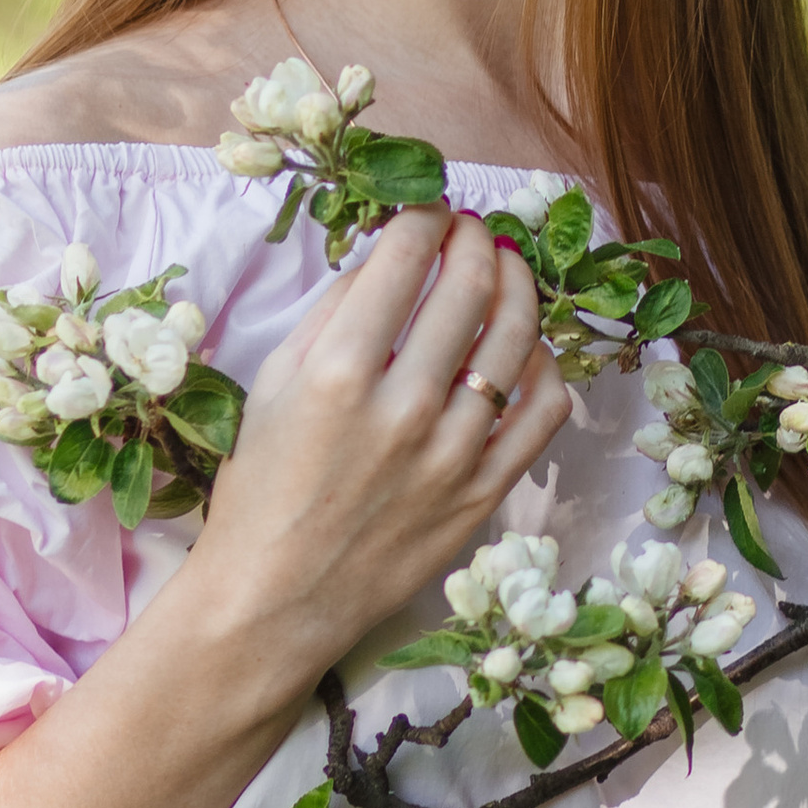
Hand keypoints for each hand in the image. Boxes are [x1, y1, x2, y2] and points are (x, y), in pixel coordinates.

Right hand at [183, 208, 570, 695]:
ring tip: (507, 271)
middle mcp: (402, 407)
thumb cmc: (262, 488)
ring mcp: (452, 454)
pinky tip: (528, 350)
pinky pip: (543, 415)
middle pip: (469, 287)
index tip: (427, 209)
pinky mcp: (482, 494)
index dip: (423, 216)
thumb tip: (387, 257)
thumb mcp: (272, 385)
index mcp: (338, 372)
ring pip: (516, 341)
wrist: (274, 598)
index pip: (406, 257)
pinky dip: (545, 368)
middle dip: (476, 240)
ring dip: (518, 288)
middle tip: (472, 229)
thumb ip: (332, 314)